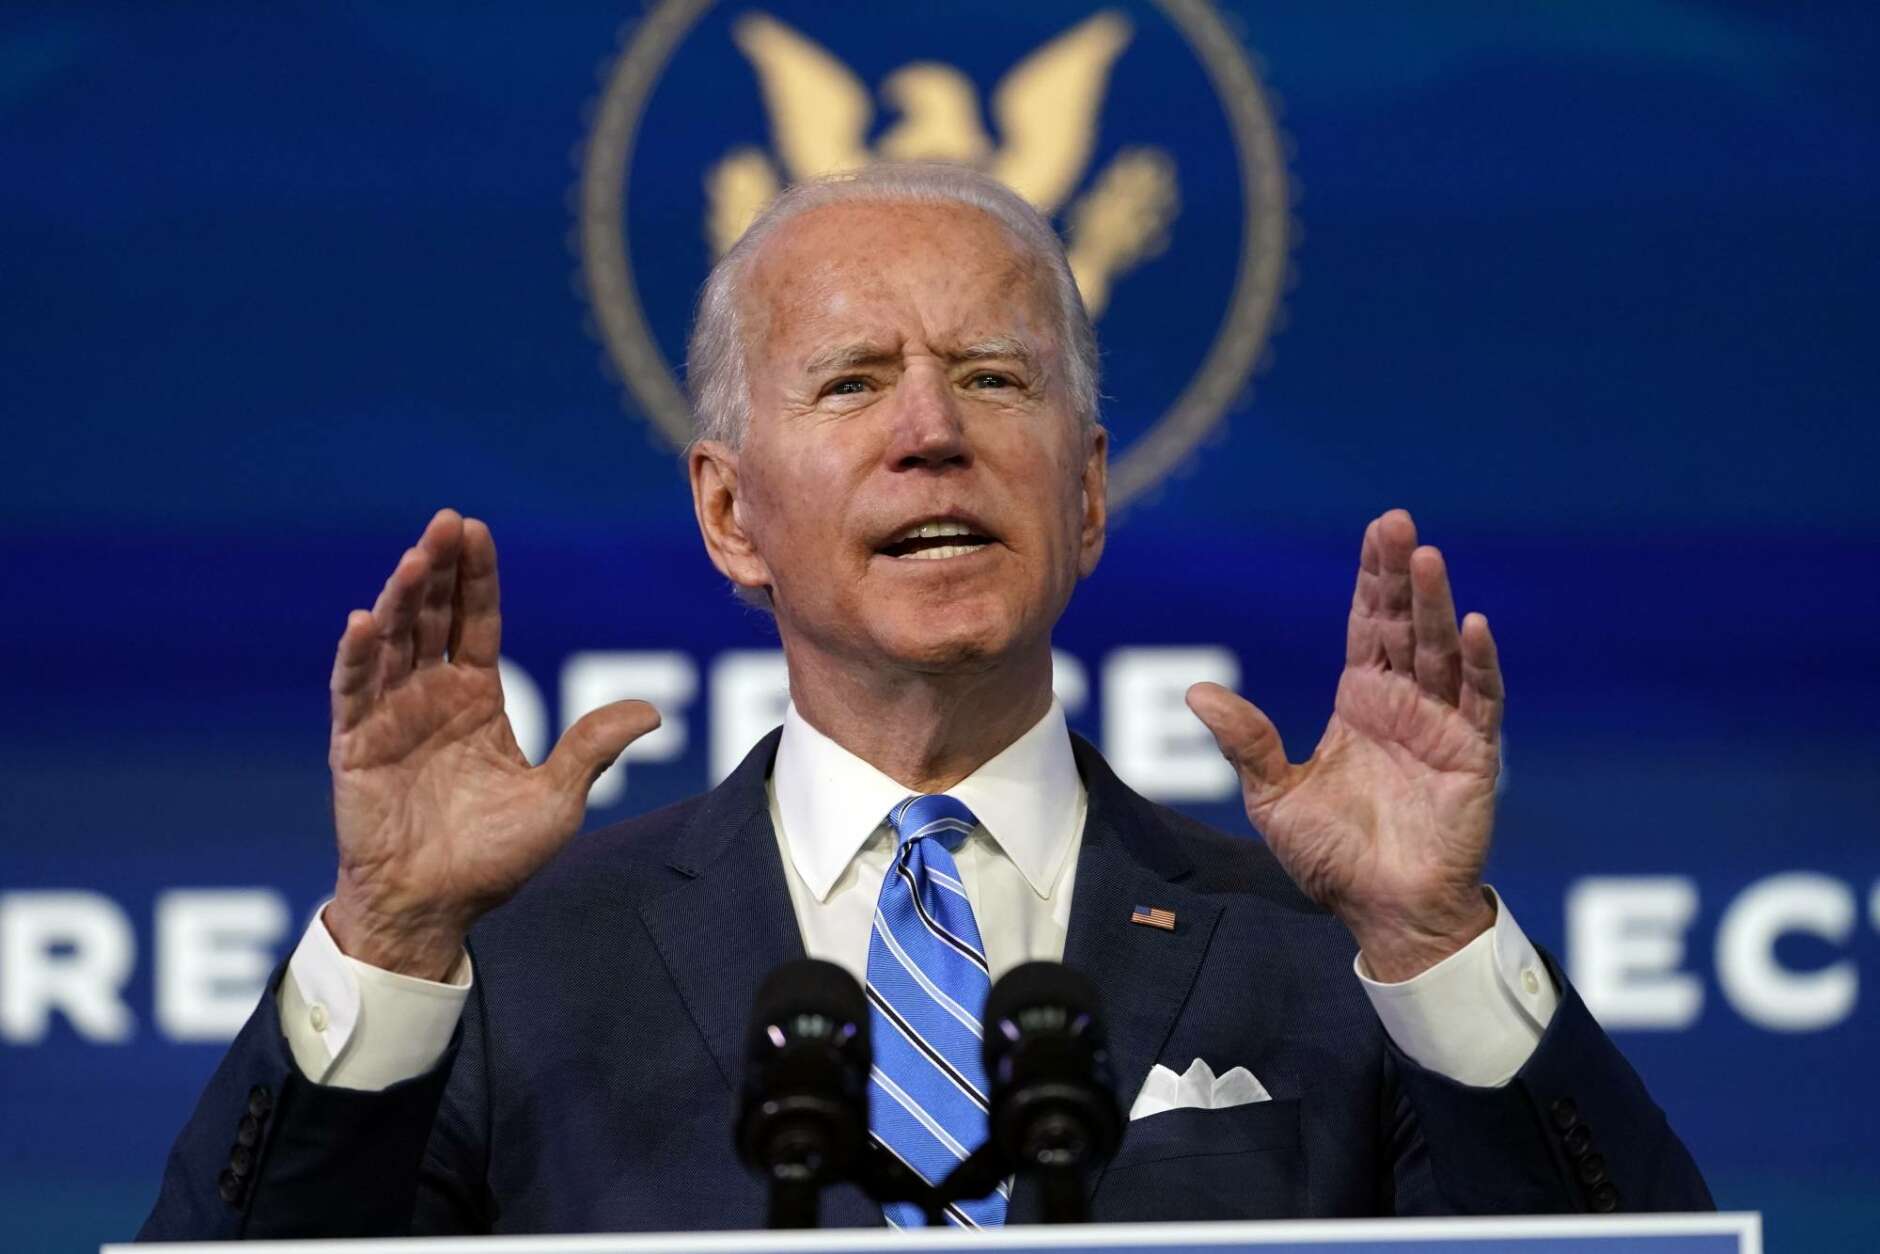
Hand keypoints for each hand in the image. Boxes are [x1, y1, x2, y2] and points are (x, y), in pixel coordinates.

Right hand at [324, 509, 660, 978]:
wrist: (436, 909)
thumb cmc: (493, 860)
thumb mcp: (557, 799)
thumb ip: (592, 747)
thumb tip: (653, 711)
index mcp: (475, 699)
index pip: (474, 623)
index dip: (475, 578)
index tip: (474, 529)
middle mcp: (430, 697)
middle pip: (432, 617)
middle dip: (438, 569)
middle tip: (445, 521)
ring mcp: (389, 717)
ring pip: (392, 642)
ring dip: (400, 598)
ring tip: (415, 558)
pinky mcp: (355, 746)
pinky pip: (354, 691)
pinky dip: (357, 656)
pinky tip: (365, 620)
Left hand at [1187, 509, 1503, 980]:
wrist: (1382, 913)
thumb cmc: (1333, 859)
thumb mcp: (1275, 796)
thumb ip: (1245, 741)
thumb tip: (1196, 691)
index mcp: (1361, 704)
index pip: (1368, 627)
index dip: (1371, 581)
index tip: (1375, 532)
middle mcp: (1404, 705)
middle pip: (1405, 625)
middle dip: (1400, 574)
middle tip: (1398, 523)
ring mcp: (1441, 727)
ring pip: (1441, 651)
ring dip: (1436, 605)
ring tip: (1426, 558)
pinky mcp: (1471, 757)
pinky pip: (1479, 702)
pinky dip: (1478, 665)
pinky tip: (1473, 628)